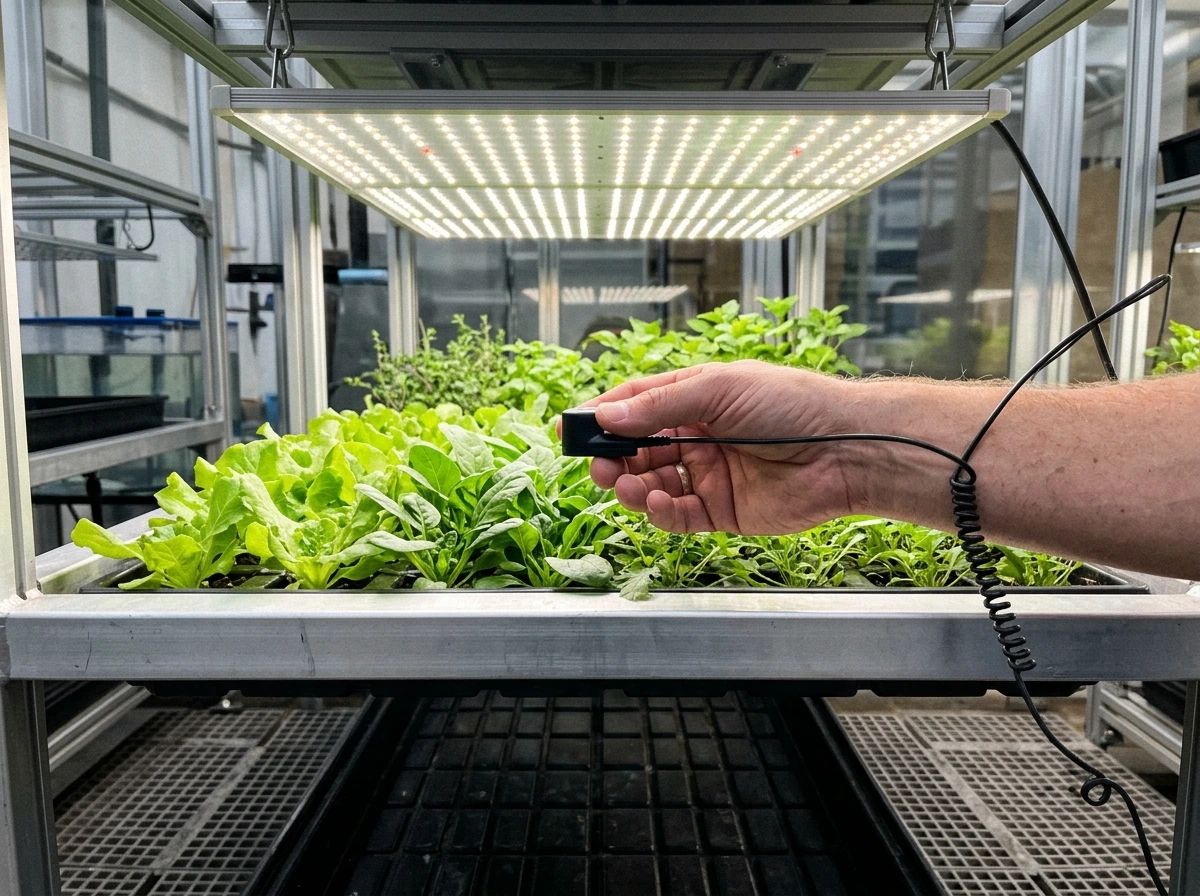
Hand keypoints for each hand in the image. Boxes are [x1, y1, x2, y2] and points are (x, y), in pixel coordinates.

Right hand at [578, 360, 867, 533]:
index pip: (637, 405)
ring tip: (624, 487)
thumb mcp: (719, 390)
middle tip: (596, 466)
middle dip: (612, 458)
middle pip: (637, 449)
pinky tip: (654, 503)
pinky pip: (677, 516)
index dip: (604, 416)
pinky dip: (659, 512)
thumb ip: (660, 407)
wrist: (844, 450)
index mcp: (696, 399)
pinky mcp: (721, 511)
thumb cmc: (791, 404)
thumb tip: (608, 415)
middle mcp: (698, 437)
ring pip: (651, 485)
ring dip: (630, 487)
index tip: (574, 427)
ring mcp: (709, 475)